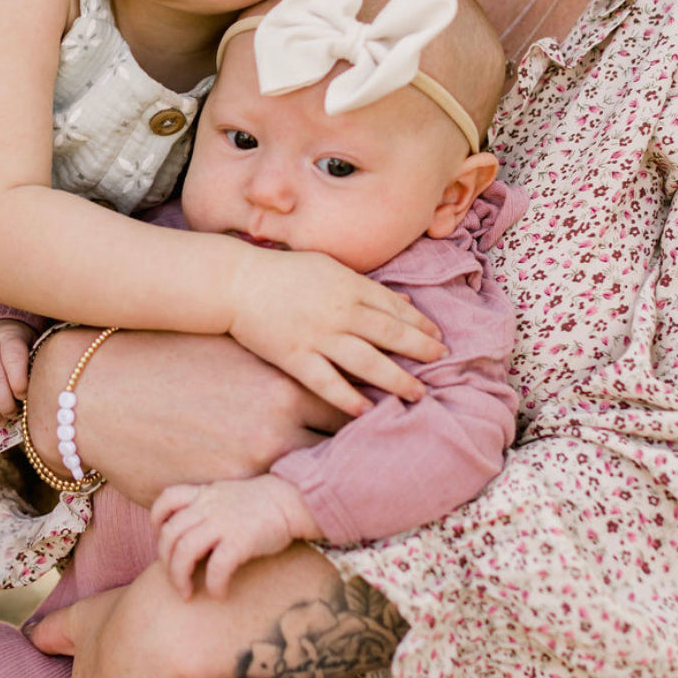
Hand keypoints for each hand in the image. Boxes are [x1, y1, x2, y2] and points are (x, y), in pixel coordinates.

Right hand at [0, 319, 32, 428]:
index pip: (13, 359)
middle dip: (5, 403)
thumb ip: (33, 366)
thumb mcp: (32, 346)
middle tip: (14, 414)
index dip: (20, 383)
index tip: (26, 396)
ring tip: (0, 420)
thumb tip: (38, 396)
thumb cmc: (19, 345)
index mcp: (8, 337)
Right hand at [25, 328, 348, 507]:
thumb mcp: (235, 350)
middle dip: (355, 461)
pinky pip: (265, 509)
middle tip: (370, 469)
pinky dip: (276, 508)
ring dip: (319, 491)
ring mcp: (249, 466)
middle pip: (343, 454)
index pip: (354, 409)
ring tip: (334, 495)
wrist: (100, 394)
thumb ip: (280, 366)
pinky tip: (280, 508)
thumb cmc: (168, 359)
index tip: (381, 428)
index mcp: (285, 383)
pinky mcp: (220, 496)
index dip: (368, 421)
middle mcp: (277, 426)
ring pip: (308, 488)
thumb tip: (321, 370)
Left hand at [152, 475, 320, 598]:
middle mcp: (208, 506)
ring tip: (187, 593)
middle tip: (175, 580)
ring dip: (179, 578)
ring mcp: (222, 523)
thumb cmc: (263, 503)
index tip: (162, 540)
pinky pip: (216, 567)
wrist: (293, 500)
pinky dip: (213, 585)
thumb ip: (207, 507)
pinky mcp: (240, 540)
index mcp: (204, 493)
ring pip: (184, 552)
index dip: (156, 522)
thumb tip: (191, 533)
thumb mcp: (227, 494)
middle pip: (169, 534)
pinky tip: (220, 594)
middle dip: (165, 562)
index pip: (166, 500)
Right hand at [229, 249, 439, 413]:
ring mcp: (317, 336)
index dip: (420, 322)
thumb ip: (362, 285)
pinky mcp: (295, 357)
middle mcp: (339, 311)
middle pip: (390, 334)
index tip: (437, 336)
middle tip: (442, 361)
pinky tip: (365, 411)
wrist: (235, 282)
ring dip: (396, 378)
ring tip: (417, 392)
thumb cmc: (280, 272)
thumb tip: (401, 298)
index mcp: (348, 285)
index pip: (394, 306)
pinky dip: (348, 398)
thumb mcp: (326, 266)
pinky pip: (327, 382)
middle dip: (420, 348)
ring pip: (367, 361)